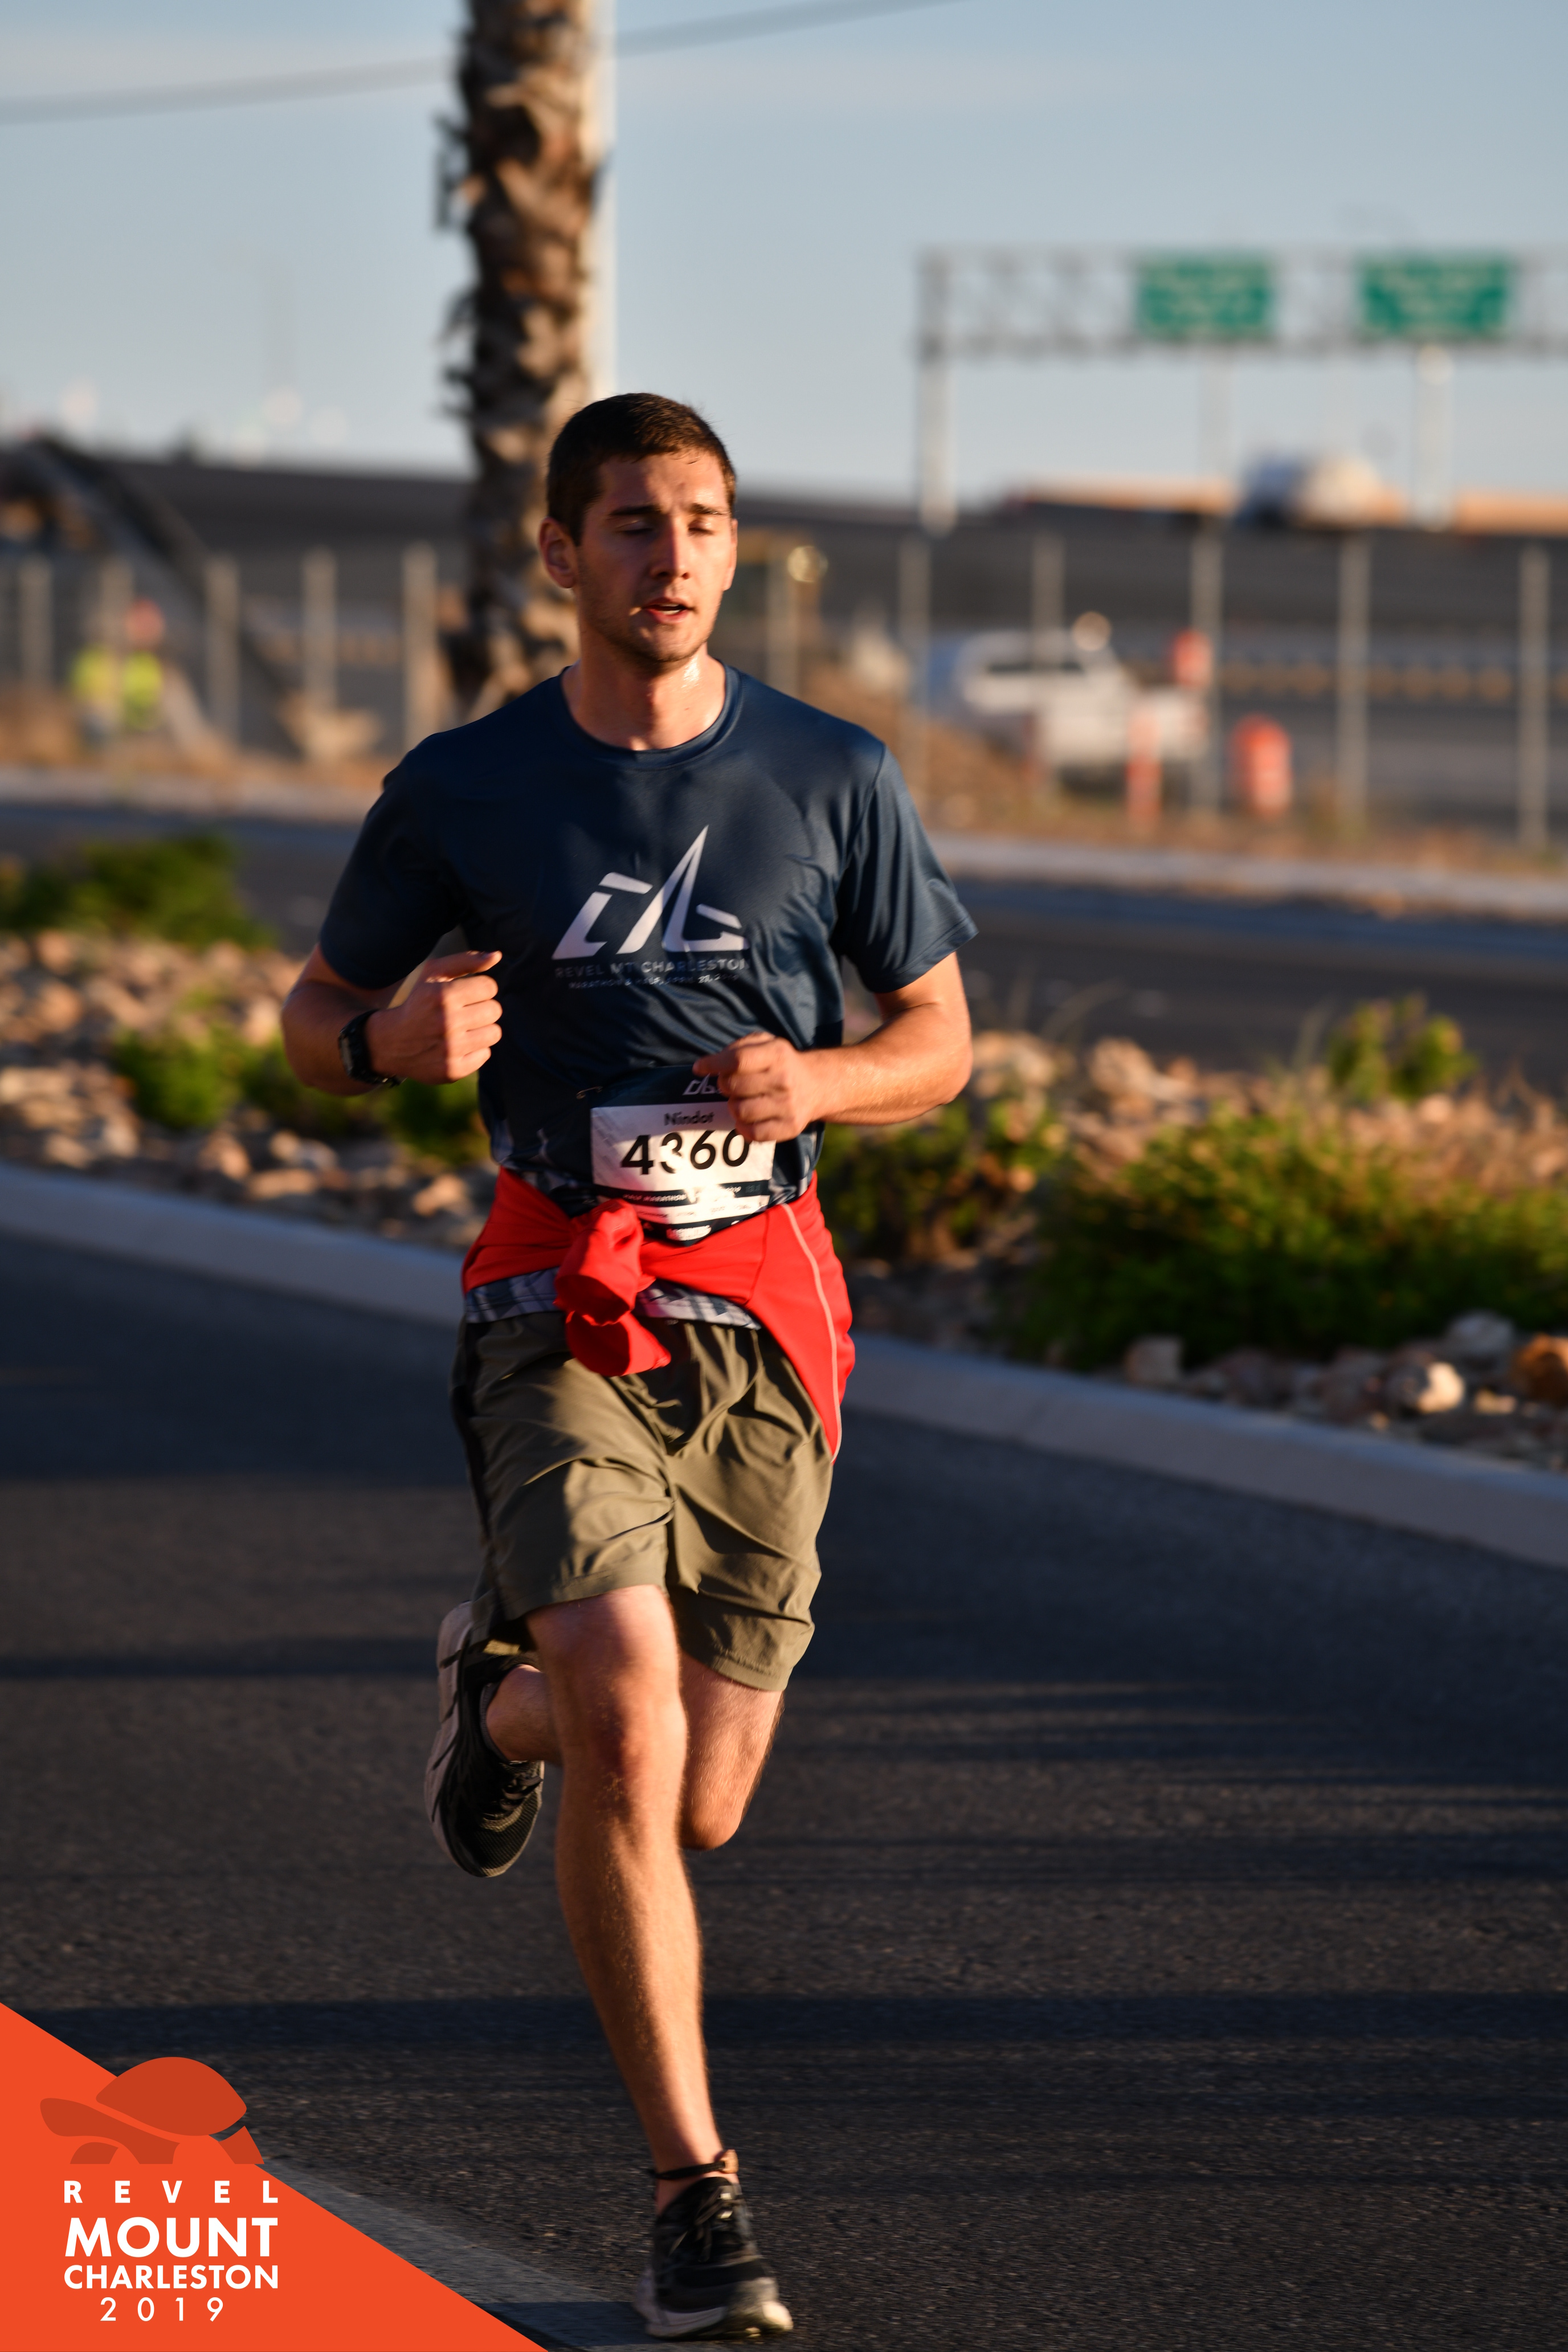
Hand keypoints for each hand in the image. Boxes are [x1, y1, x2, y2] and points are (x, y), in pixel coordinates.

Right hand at [366, 950, 501, 1083]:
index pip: (490, 987)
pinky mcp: (453, 1070)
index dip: (480, 989)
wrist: (391, 1043)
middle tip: (463, 1013)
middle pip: (495, 1010)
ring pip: (494, 1033)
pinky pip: (486, 1054)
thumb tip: (497, 956)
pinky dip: (475, 1049)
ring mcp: (451, 1049)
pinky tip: (457, 1046)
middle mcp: (447, 1023)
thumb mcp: (433, 974)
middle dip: (482, 1009)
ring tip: (462, 1029)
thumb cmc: (419, 1002)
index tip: (465, 995)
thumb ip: (466, 961)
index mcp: (443, 995)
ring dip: (481, 1029)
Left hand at [693, 1030, 821, 1141]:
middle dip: (724, 1085)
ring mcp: (788, 1106)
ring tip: (742, 1100)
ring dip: (733, 1106)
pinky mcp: (789, 1127)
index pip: (737, 1061)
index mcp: (777, 1055)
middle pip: (734, 1087)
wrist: (817, 1085)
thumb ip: (739, 1047)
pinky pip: (753, 1133)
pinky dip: (743, 1127)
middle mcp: (784, 1080)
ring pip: (739, 1112)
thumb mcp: (766, 1043)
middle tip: (731, 1084)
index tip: (700, 1068)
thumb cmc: (782, 1062)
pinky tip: (747, 1118)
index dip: (713, 1065)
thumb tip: (709, 1064)